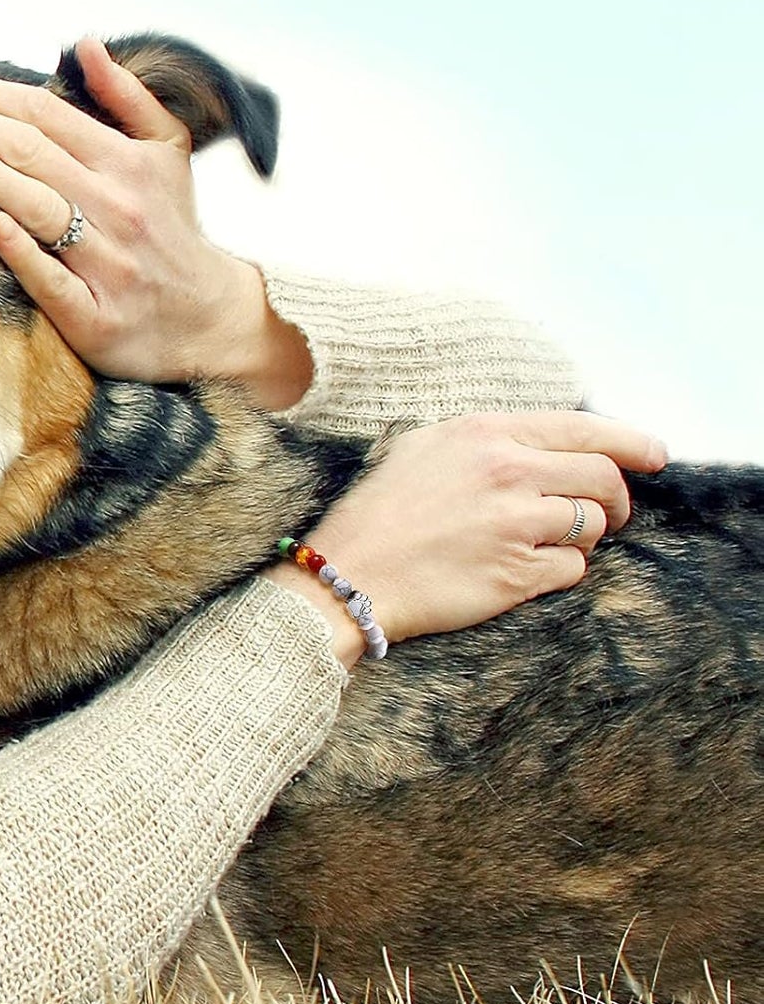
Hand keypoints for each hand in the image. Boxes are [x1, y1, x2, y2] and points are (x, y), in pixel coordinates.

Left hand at [0, 38, 311, 405]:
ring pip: (41, 209)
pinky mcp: (99, 317)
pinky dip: (27, 255)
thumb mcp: (167, 154)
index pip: (45, 115)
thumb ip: (128, 98)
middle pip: (33, 153)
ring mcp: (109, 263)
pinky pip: (56, 283)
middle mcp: (118, 207)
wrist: (211, 320)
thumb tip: (84, 44)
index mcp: (126, 162)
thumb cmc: (173, 228)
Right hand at [264, 412, 668, 661]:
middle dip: (616, 498)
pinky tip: (528, 570)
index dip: (632, 442)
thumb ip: (482, 438)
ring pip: (594, 525)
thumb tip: (539, 442)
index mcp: (485, 433)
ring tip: (551, 543)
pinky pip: (573, 569)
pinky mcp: (517, 574)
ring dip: (585, 536)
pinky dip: (562, 571)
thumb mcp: (420, 447)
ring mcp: (515, 524)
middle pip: (602, 477)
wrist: (348, 575)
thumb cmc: (377, 513)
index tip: (655, 455)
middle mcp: (507, 472)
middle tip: (608, 513)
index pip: (584, 428)